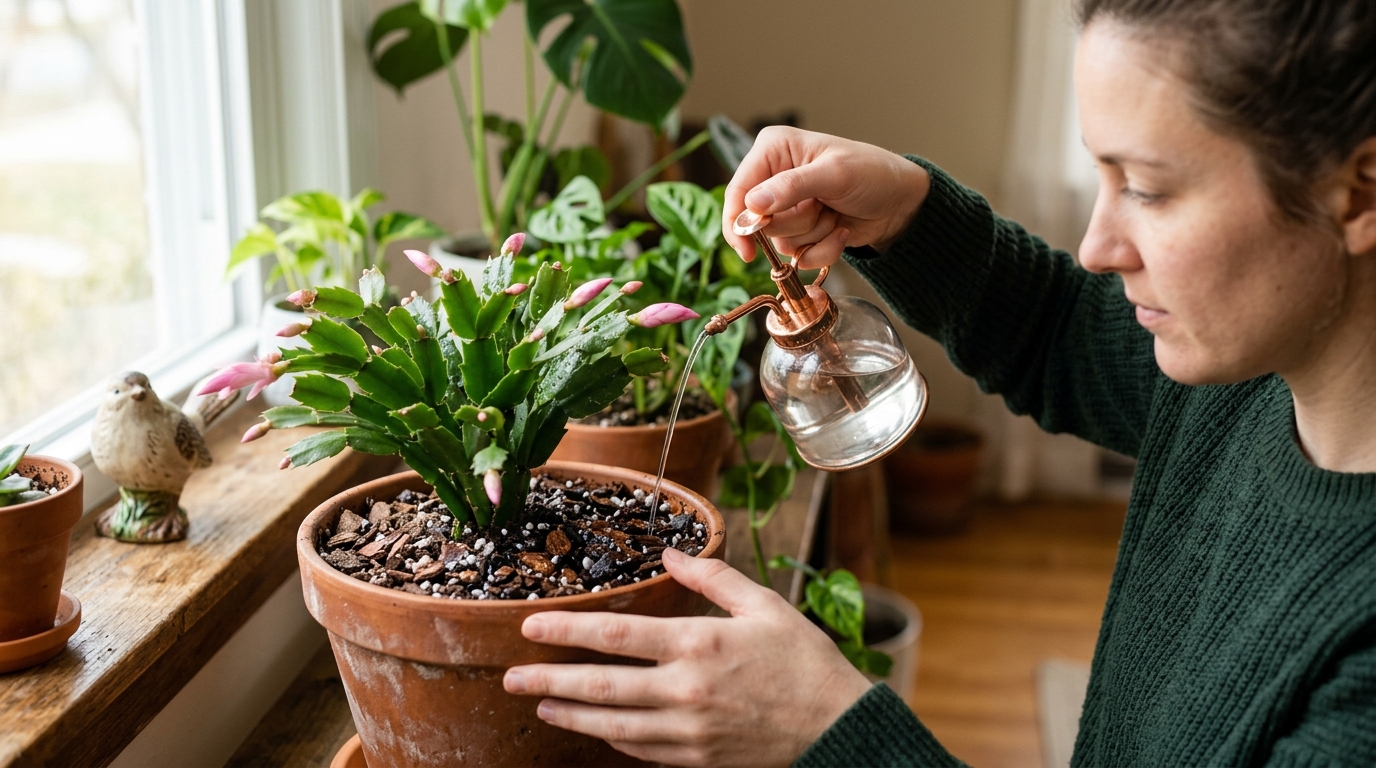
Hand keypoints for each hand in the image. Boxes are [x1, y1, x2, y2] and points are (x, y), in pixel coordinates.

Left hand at [504, 547, 873, 767]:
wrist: (837, 726)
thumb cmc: (804, 660)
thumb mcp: (764, 605)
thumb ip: (712, 577)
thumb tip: (669, 551)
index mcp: (699, 645)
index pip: (616, 637)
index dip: (567, 632)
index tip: (531, 627)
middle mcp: (686, 691)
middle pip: (602, 687)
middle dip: (549, 681)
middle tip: (510, 678)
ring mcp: (689, 731)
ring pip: (614, 726)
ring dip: (572, 716)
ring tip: (541, 704)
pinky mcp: (697, 758)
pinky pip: (643, 751)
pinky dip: (614, 740)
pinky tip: (596, 730)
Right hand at [722, 126, 930, 268]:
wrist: (900, 202)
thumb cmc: (872, 173)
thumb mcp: (834, 174)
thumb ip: (792, 187)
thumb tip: (753, 204)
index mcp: (774, 150)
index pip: (739, 190)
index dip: (738, 222)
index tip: (747, 249)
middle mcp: (774, 178)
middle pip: (760, 223)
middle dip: (797, 223)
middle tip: (821, 206)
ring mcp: (787, 207)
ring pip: (780, 241)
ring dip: (814, 234)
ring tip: (835, 213)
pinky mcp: (801, 231)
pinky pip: (798, 256)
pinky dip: (823, 249)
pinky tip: (840, 230)